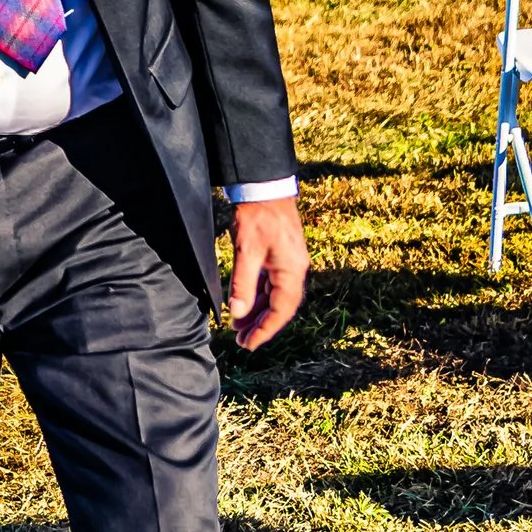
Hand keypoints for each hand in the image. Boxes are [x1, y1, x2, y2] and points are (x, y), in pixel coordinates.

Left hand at [226, 197, 307, 351]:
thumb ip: (242, 284)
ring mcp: (288, 263)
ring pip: (275, 296)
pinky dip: (258, 296)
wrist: (264, 187)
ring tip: (238, 327)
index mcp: (291, 272)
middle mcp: (294, 270)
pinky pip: (271, 284)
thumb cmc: (257, 217)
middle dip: (260, 325)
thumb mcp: (246, 251)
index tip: (249, 344)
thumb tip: (237, 313)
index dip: (265, 330)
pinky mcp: (280, 256)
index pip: (280, 311)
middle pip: (280, 307)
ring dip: (258, 312)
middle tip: (241, 341)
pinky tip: (244, 304)